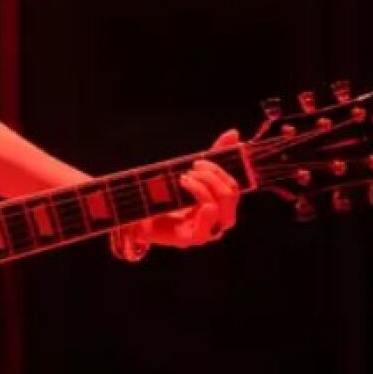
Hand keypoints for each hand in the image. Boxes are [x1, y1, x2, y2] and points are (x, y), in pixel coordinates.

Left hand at [132, 129, 242, 249]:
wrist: (138, 219)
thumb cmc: (165, 198)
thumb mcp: (189, 174)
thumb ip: (212, 157)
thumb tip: (234, 133)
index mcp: (220, 204)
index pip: (234, 187)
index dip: (223, 169)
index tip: (201, 159)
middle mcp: (218, 219)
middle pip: (231, 196)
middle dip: (213, 175)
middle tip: (192, 167)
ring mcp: (207, 231)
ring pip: (221, 210)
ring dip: (204, 187)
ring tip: (184, 178)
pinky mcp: (192, 240)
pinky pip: (207, 226)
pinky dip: (199, 203)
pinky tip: (184, 189)